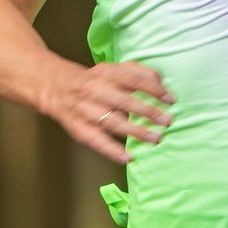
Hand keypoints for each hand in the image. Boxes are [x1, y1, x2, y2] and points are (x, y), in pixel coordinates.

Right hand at [41, 60, 173, 163]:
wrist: (57, 88)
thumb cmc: (94, 80)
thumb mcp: (113, 69)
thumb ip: (137, 72)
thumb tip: (160, 82)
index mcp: (106, 73)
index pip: (133, 79)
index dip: (154, 90)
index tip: (170, 100)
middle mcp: (95, 90)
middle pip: (124, 101)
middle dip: (148, 112)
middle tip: (167, 121)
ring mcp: (85, 109)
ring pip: (112, 122)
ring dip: (135, 131)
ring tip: (155, 138)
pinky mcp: (78, 127)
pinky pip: (96, 140)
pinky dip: (112, 150)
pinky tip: (128, 157)